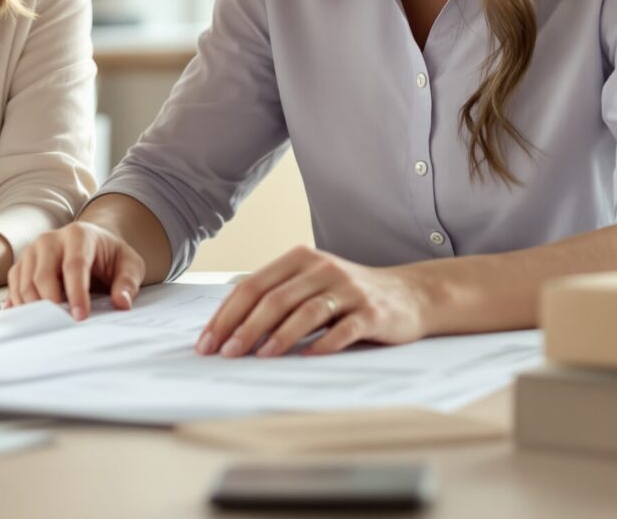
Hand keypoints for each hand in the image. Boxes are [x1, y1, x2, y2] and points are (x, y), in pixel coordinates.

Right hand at [7, 221, 144, 319]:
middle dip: (52, 304)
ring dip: (36, 308)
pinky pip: (14, 287)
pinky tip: (33, 320)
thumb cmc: (110, 257)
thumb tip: (122, 302)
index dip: (76, 293)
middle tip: (63, 325)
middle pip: (43, 275)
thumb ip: (128, 282)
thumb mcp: (129, 265)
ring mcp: (32, 251)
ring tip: (51, 326)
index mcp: (78, 235)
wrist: (92, 245)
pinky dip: (21, 306)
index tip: (80, 316)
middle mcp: (50, 239)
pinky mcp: (21, 264)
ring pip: (25, 283)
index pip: (74, 265)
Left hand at [196, 246, 428, 357]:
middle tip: (225, 353)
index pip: (251, 286)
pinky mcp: (372, 311)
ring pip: (306, 312)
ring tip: (259, 356)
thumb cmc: (346, 295)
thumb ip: (275, 297)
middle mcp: (321, 268)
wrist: (409, 295)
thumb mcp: (309, 285)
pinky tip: (307, 357)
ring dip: (279, 336)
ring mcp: (348, 288)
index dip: (226, 314)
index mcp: (298, 259)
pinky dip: (324, 344)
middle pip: (274, 298)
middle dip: (244, 327)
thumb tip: (227, 330)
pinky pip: (344, 328)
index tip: (207, 342)